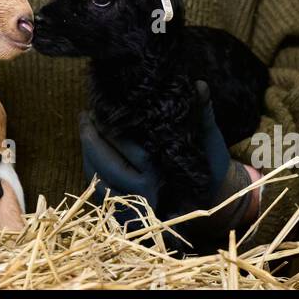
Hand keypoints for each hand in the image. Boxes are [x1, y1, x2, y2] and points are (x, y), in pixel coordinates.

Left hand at [78, 82, 256, 251]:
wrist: (213, 202)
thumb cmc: (209, 167)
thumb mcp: (210, 141)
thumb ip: (204, 113)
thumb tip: (200, 84)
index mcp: (164, 175)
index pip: (133, 150)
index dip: (112, 128)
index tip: (101, 108)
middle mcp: (147, 194)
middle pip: (108, 165)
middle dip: (91, 138)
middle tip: (85, 114)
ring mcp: (134, 206)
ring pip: (99, 179)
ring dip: (87, 153)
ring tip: (85, 128)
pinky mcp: (126, 215)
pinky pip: (100, 192)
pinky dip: (92, 170)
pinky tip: (90, 152)